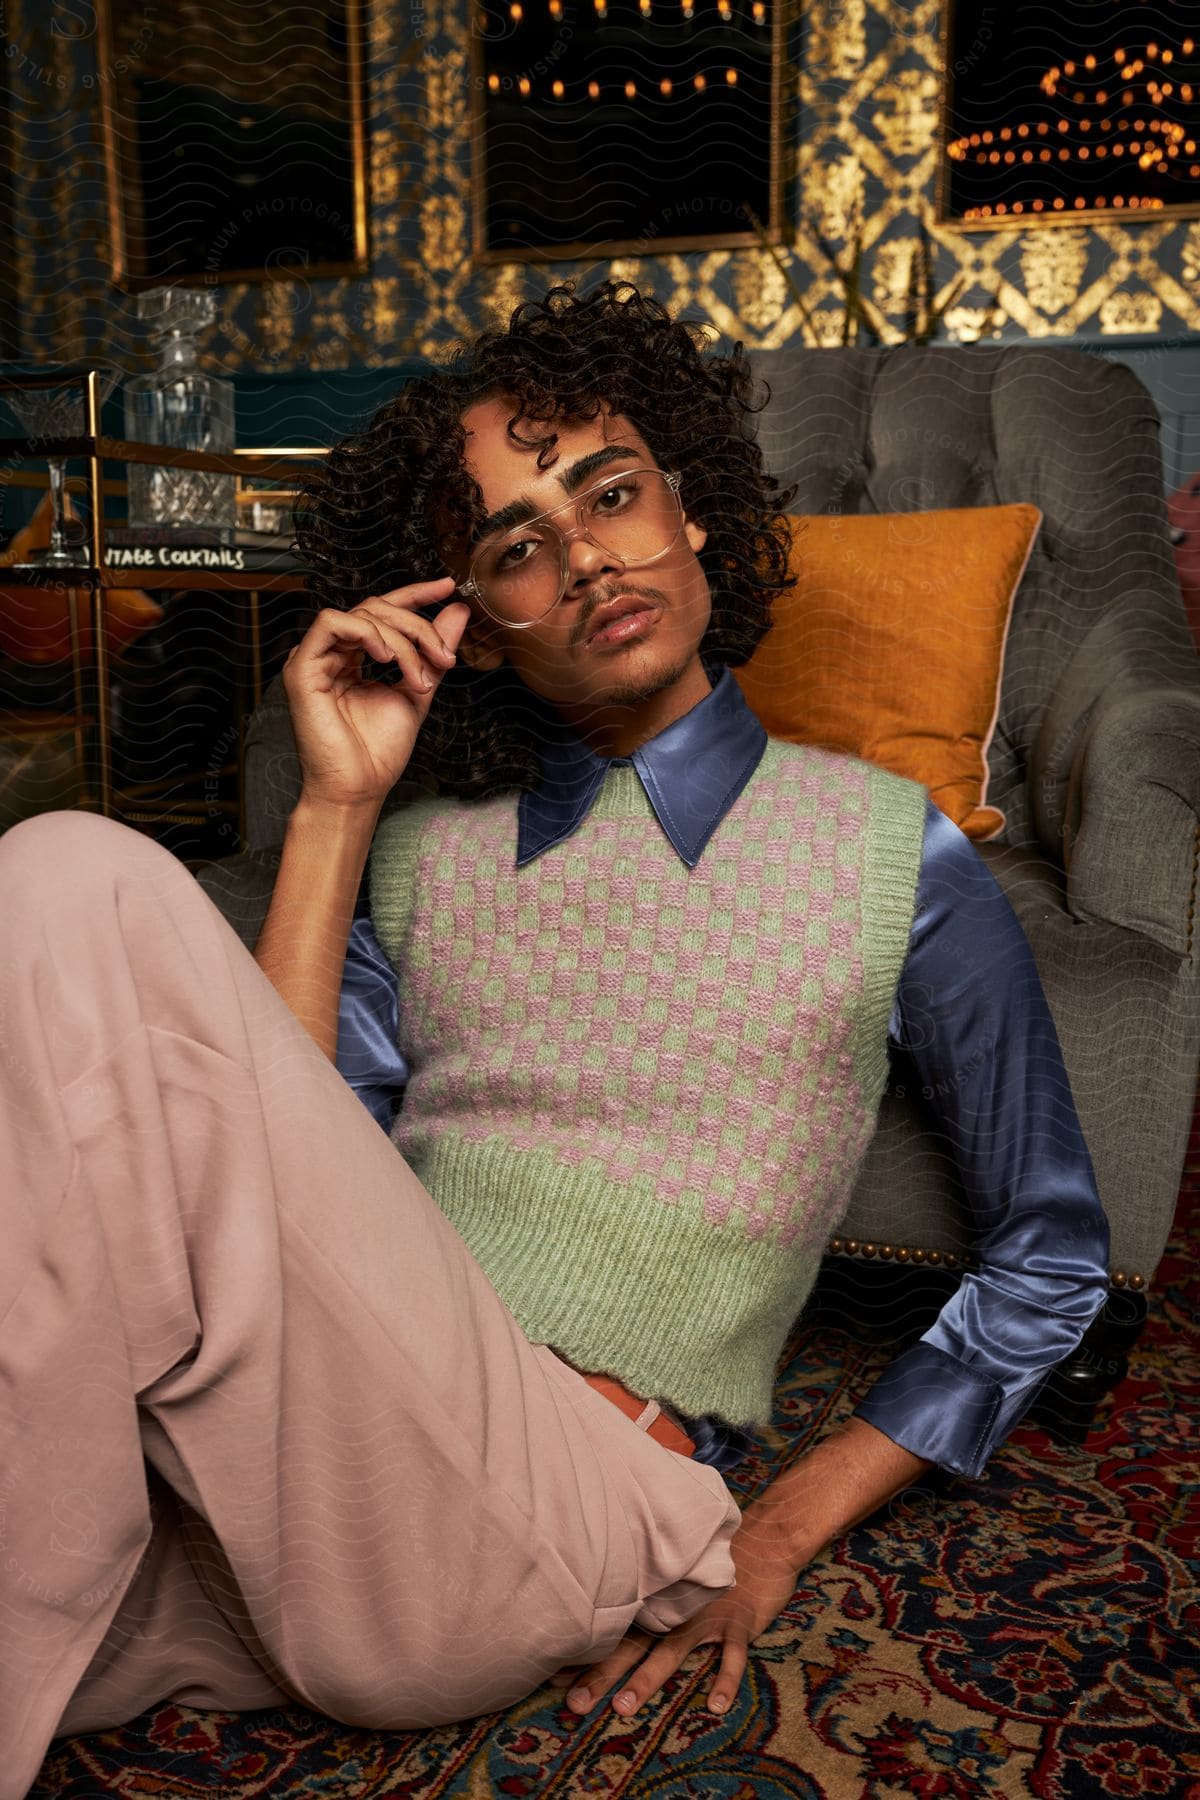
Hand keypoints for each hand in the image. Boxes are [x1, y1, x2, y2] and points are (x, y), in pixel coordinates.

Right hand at [281, 573, 470, 809]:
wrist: (360, 787)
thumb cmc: (379, 751)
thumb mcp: (419, 690)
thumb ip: (433, 651)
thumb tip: (457, 612)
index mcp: (354, 657)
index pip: (383, 612)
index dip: (415, 594)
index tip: (448, 587)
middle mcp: (333, 653)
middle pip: (377, 610)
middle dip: (418, 627)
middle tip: (443, 657)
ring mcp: (315, 658)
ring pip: (361, 614)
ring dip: (401, 639)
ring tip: (418, 676)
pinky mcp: (302, 669)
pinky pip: (331, 624)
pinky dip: (366, 632)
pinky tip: (387, 657)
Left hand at [546, 1501, 801, 1721]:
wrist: (764, 1538)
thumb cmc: (716, 1563)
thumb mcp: (681, 1575)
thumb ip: (654, 1598)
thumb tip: (612, 1615)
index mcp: (659, 1603)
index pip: (615, 1631)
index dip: (586, 1655)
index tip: (553, 1680)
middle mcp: (676, 1610)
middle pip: (633, 1646)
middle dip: (602, 1675)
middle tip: (574, 1703)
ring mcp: (707, 1616)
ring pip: (672, 1651)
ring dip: (647, 1678)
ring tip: (624, 1707)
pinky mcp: (740, 1621)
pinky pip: (731, 1654)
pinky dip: (725, 1678)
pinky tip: (715, 1705)